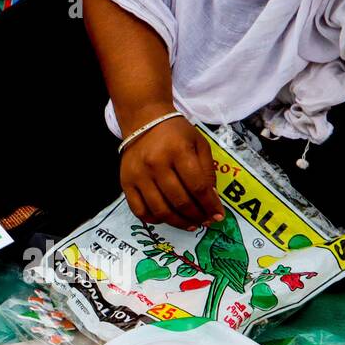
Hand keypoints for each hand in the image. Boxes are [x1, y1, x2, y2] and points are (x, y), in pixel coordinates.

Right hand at [119, 114, 224, 229]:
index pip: (197, 186)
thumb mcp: (199, 144)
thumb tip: (211, 201)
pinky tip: (167, 218)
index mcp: (178, 151)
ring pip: (160, 210)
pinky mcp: (126, 183)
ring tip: (190, 224)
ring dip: (179, 223)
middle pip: (179, 201)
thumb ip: (207, 171)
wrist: (144, 120)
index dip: (210, 205)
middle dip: (197, 216)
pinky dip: (155, 220)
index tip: (218, 216)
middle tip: (205, 221)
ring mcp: (138, 175)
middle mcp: (156, 163)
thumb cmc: (176, 133)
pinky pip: (140, 210)